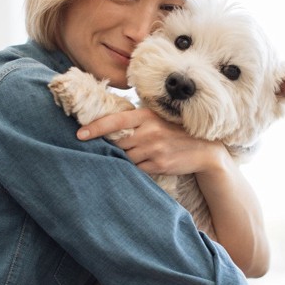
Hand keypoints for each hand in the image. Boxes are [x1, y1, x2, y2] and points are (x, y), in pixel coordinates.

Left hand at [77, 108, 222, 175]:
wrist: (205, 150)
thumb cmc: (176, 131)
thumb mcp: (158, 118)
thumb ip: (137, 120)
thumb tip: (108, 126)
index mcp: (147, 115)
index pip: (115, 121)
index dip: (95, 128)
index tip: (79, 134)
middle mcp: (149, 131)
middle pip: (118, 143)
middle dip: (113, 147)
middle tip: (108, 148)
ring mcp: (154, 149)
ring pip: (126, 157)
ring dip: (124, 159)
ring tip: (136, 155)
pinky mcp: (158, 164)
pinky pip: (137, 168)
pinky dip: (136, 168)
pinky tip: (145, 163)